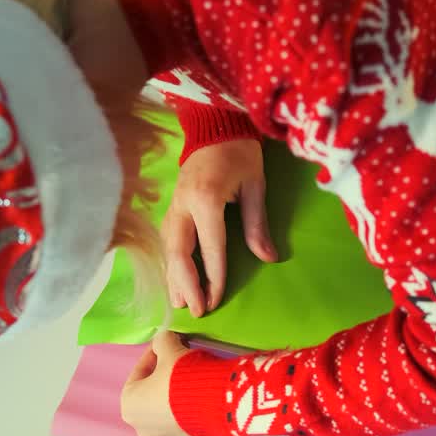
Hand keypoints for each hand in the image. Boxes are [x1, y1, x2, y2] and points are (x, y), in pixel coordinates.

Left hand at [121, 332, 193, 435]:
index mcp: (128, 405)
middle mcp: (139, 426)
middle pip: (151, 393)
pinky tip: (198, 394)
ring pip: (164, 408)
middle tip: (179, 361)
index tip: (167, 345)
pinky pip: (179, 420)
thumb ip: (162, 341)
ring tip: (191, 377)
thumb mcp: (170, 350)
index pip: (139, 372)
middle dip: (163, 376)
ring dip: (174, 393)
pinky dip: (185, 407)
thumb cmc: (181, 378)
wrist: (214, 403)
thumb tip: (164, 340)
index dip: (154, 355)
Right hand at [163, 139, 276, 316]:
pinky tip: (173, 280)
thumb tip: (268, 257)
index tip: (216, 300)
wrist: (214, 124)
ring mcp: (173, 204)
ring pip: (168, 248)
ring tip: (178, 304)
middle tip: (196, 311)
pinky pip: (167, 239)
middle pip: (178, 252)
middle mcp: (183, 204)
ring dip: (173, 278)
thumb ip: (257, 223)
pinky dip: (170, 263)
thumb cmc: (240, 152)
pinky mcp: (171, 205)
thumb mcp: (255, 185)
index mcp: (206, 198)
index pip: (210, 246)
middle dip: (186, 285)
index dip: (213, 276)